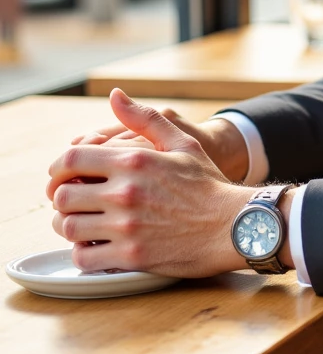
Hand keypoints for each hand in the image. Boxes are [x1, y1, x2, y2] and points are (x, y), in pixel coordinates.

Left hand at [47, 89, 258, 276]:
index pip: (72, 159)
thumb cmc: (209, 184)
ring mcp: (127, 226)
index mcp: (133, 160)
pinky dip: (83, 254)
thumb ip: (144, 119)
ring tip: (82, 226)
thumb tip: (114, 96)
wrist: (234, 225)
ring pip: (69, 227)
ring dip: (70, 227)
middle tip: (72, 204)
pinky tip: (95, 248)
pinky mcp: (131, 256)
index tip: (61, 178)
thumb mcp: (181, 142)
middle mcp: (125, 192)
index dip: (57, 169)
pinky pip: (84, 257)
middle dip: (62, 199)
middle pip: (64, 196)